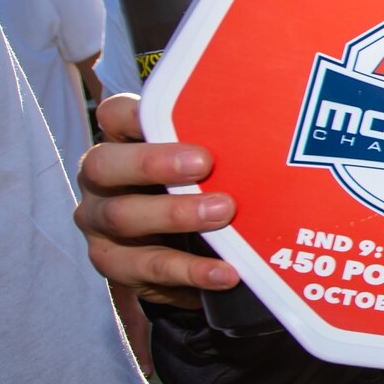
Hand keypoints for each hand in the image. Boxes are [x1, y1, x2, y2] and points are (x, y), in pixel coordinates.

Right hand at [73, 93, 240, 307]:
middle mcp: (103, 181)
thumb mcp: (203, 168)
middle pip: (106, 164)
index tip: (173, 111)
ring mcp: (101, 223)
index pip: (114, 116)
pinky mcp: (115, 264)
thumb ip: (219, 150)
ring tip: (223, 212)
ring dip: (175, 214)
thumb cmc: (196, 192)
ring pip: (123, 215)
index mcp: (124, 144)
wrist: (182, 255)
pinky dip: (190, 270)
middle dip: (153, 162)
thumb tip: (282, 139)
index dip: (135, 113)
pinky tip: (224, 272)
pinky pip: (148, 268)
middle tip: (203, 163)